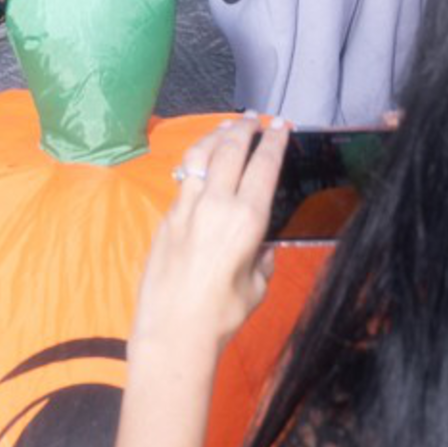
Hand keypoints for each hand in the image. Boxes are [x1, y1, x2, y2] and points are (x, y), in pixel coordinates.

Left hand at [132, 114, 287, 359]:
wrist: (173, 329)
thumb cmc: (222, 314)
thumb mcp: (258, 285)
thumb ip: (262, 256)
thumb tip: (262, 244)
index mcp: (246, 219)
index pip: (263, 166)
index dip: (274, 141)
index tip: (281, 125)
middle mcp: (215, 204)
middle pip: (231, 151)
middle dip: (245, 129)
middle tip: (256, 117)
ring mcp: (186, 207)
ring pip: (201, 156)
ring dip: (217, 136)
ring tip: (229, 126)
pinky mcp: (167, 216)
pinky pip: (184, 177)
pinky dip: (197, 160)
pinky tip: (201, 161)